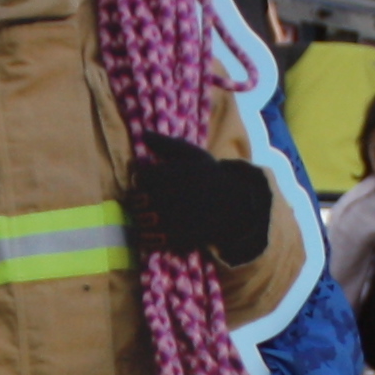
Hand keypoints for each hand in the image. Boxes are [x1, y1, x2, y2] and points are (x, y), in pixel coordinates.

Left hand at [129, 134, 275, 262]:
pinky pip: (157, 240)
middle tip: (139, 202)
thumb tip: (143, 134)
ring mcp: (185, 218)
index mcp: (182, 172)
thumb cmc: (210, 175)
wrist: (237, 204)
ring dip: (139, 219)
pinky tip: (144, 234)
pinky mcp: (187, 237)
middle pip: (141, 200)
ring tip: (142, 217)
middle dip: (136, 201)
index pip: (143, 177)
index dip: (138, 180)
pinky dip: (145, 238)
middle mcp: (183, 194)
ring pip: (146, 221)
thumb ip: (166, 145)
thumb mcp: (193, 155)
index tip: (141, 183)